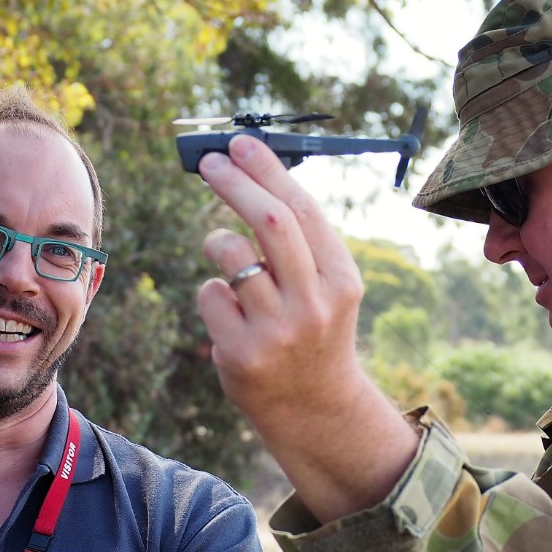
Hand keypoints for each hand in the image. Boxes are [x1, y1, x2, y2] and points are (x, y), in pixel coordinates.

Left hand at [197, 135, 368, 430]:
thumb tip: (249, 170)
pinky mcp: (240, 354)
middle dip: (234, 182)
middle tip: (209, 162)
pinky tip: (230, 314)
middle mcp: (314, 304)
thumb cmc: (313, 329)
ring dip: (216, 241)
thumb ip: (298, 240)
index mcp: (342, 279)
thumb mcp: (325, 286)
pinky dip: (212, 293)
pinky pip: (208, 295)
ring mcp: (277, 332)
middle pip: (267, 221)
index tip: (240, 143)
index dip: (267, 170)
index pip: (303, 209)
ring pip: (230, 255)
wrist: (314, 408)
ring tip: (223, 252)